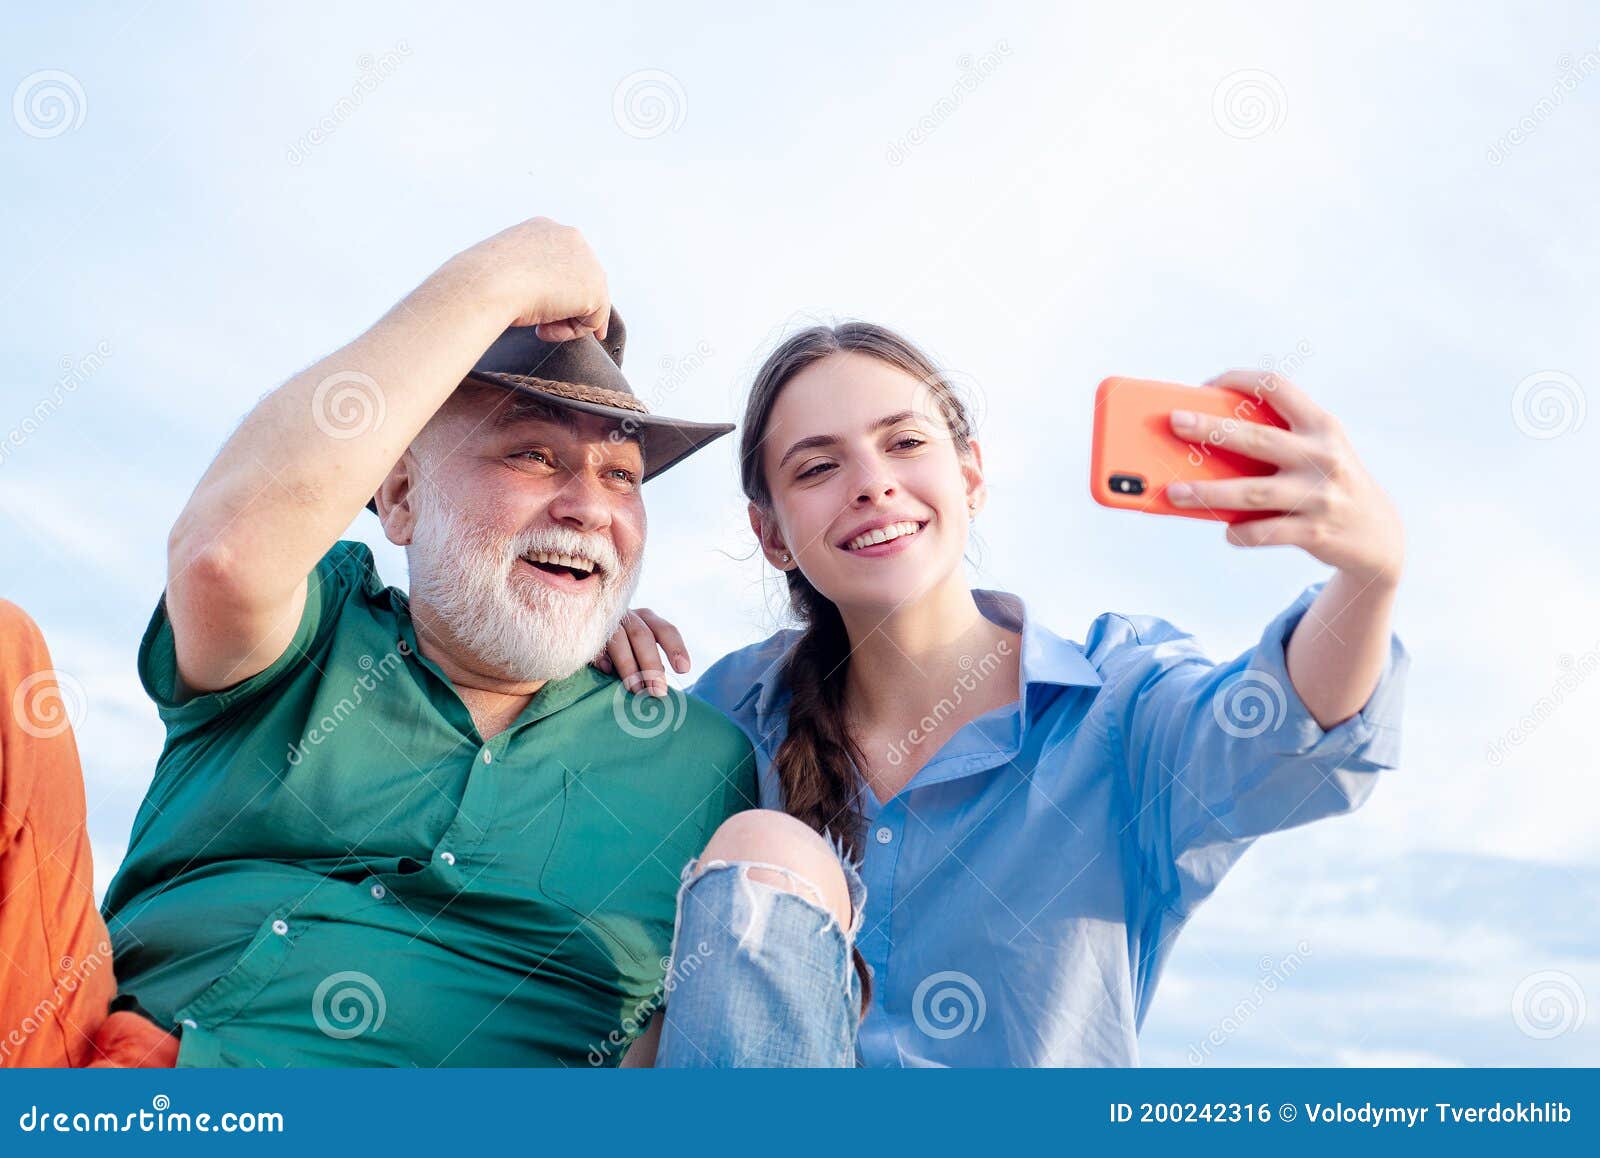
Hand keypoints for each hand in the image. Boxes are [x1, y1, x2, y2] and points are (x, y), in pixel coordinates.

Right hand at [450, 217, 610, 341]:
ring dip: (564, 321)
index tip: (550, 310)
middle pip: (584, 280)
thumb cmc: (483, 283)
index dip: (563, 288)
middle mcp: (570, 237)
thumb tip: (541, 299)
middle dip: (569, 307)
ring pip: (589, 301)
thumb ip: (526, 276)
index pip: (565, 261)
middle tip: (542, 327)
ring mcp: (587, 260)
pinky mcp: (595, 288)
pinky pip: (593, 321)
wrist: (487, 285)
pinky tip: (542, 329)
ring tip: (537, 327)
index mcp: (544, 228)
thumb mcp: (504, 271)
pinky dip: (569, 333)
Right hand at [593, 608, 690, 697]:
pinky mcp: (585, 630)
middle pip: (643, 637)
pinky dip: (601, 657)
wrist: (580, 627)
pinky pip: (594, 643)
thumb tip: (658, 687)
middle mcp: (628, 617)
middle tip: (658, 691)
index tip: (684, 670)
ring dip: (629, 666)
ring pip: (620, 641)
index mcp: (647, 619)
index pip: (666, 630)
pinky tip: (606, 671)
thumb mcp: (639, 647)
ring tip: (635, 689)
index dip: (676, 649)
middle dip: (652, 665)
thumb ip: (649, 661)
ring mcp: (606, 622)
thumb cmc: (621, 646)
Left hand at [1164, 370, 1404, 585]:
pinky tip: (1226, 531)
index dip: (1240, 380)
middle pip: (1257, 439)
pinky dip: (1241, 533)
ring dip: (1208, 492)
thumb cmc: (1327, 483)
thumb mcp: (1316, 452)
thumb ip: (1276, 442)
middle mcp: (1323, 456)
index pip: (1278, 387)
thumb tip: (1202, 446)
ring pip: (1253, 493)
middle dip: (1211, 429)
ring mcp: (1319, 496)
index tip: (1207, 384)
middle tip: (1174, 422)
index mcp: (1322, 426)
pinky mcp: (1315, 532)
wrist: (1378, 535)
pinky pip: (1265, 532)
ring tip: (1174, 492)